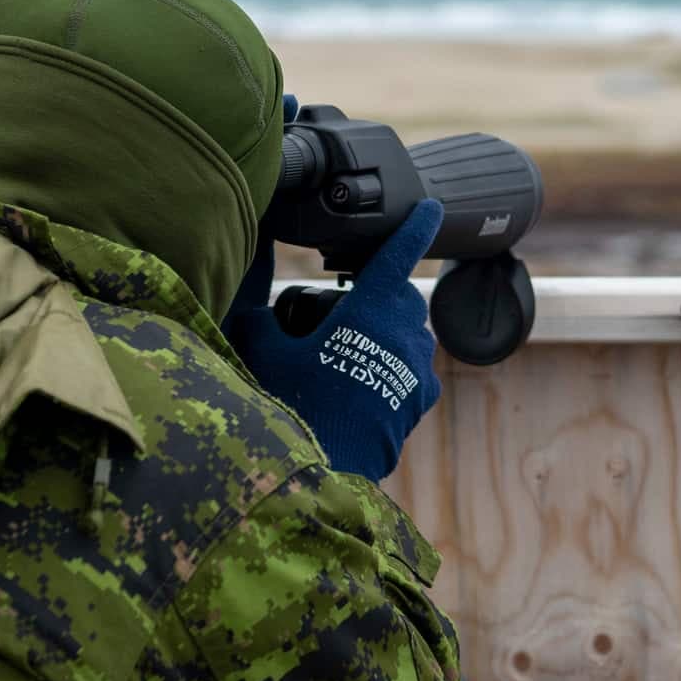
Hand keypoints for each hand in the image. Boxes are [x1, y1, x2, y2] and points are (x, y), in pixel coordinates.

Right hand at [223, 198, 444, 481]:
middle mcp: (403, 335)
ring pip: (410, 332)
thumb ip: (257, 312)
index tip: (430, 206)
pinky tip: (367, 382)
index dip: (413, 226)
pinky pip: (415, 369)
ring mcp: (417, 369)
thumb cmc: (291, 406)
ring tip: (352, 350)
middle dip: (379, 294)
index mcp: (369, 312)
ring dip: (389, 331)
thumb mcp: (262, 351)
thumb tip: (250, 289)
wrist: (325, 473)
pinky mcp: (421, 401)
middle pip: (400, 295)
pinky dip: (396, 366)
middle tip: (346, 310)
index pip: (397, 255)